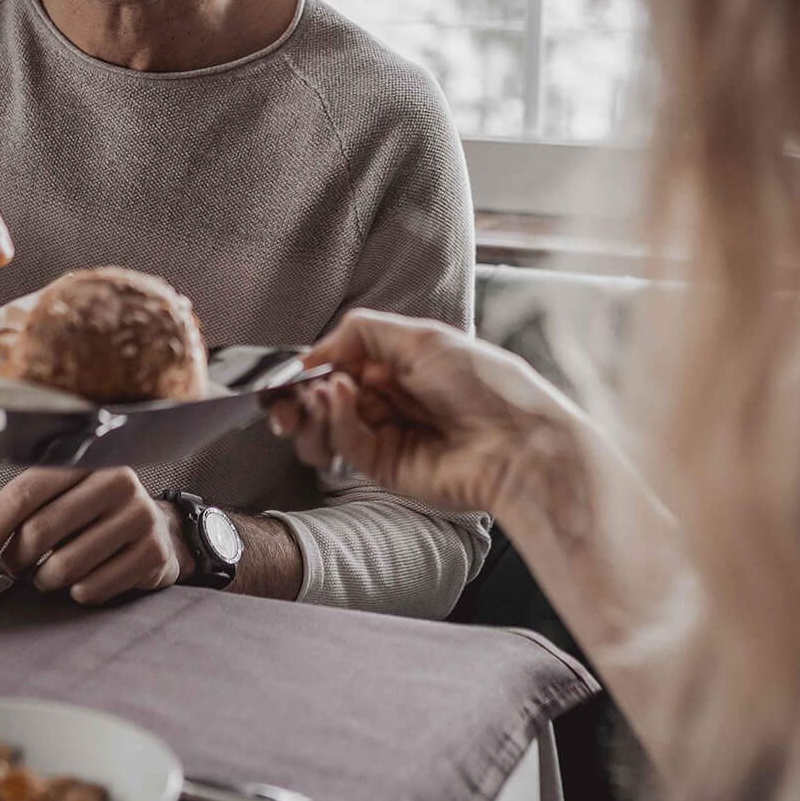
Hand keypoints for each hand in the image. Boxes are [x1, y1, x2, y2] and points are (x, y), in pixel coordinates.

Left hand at [0, 468, 193, 604]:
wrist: (155, 530)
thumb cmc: (88, 516)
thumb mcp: (44, 504)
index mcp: (83, 460)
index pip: (24, 493)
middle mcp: (116, 480)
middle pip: (41, 530)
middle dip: (16, 560)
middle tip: (17, 567)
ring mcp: (139, 515)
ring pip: (65, 565)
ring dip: (45, 580)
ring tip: (50, 573)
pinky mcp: (153, 552)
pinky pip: (93, 588)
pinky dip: (77, 593)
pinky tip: (84, 581)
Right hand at [267, 309, 583, 516]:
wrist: (516, 443)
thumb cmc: (481, 382)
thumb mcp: (422, 337)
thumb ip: (362, 333)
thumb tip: (314, 352)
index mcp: (399, 364)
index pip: (338, 364)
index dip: (309, 367)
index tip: (285, 368)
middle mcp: (388, 399)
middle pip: (323, 397)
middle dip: (299, 394)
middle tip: (283, 395)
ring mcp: (385, 434)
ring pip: (326, 423)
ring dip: (312, 407)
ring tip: (317, 394)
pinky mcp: (384, 467)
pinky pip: (345, 440)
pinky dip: (335, 416)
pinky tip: (339, 396)